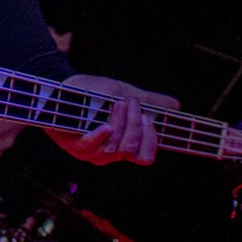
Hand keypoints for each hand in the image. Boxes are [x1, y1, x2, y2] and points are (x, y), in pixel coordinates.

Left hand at [48, 74, 180, 165]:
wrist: (65, 85)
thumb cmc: (94, 93)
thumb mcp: (126, 94)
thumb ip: (150, 102)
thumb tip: (176, 104)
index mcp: (123, 144)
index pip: (145, 156)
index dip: (151, 140)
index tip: (149, 118)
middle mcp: (109, 153)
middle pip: (132, 150)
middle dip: (136, 124)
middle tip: (131, 103)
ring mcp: (91, 152)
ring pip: (115, 149)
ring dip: (121, 124)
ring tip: (118, 103)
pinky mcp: (73, 145)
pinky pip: (91, 147)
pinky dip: (100, 137)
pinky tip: (106, 126)